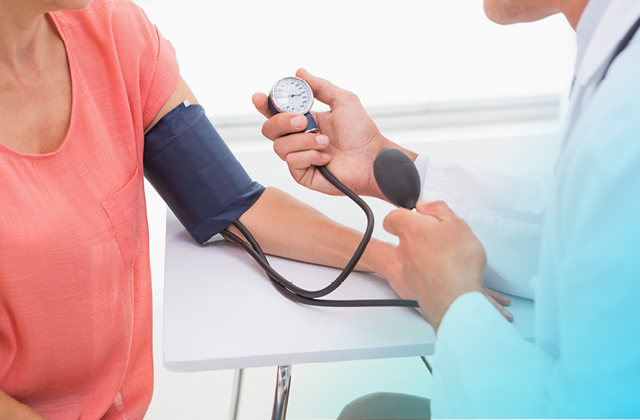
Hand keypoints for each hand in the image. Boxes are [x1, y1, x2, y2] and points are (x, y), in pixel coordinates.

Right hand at [253, 69, 416, 199]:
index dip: (265, 104)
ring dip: (305, 141)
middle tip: (304, 121)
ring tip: (326, 142)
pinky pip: (292, 162)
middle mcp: (299, 138)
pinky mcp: (302, 174)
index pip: (276, 111)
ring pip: (280, 146)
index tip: (260, 98)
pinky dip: (310, 156)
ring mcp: (299, 156)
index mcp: (305, 120)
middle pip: (270, 129)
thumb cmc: (362, 134)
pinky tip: (325, 158)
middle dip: (283, 121)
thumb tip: (300, 72)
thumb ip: (321, 86)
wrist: (371, 159)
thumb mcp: (344, 101)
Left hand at [383, 200, 511, 330]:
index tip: (418, 216)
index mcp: (410, 229)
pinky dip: (431, 273)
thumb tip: (424, 205)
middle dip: (421, 236)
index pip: (392, 218)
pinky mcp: (414, 288)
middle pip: (406, 238)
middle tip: (442, 238)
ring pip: (413, 258)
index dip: (404, 215)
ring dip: (427, 256)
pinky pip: (421, 275)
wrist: (455, 300)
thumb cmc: (456, 262)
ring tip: (451, 258)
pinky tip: (449, 275)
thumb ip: (437, 209)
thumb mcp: (455, 223)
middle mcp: (403, 250)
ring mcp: (407, 271)